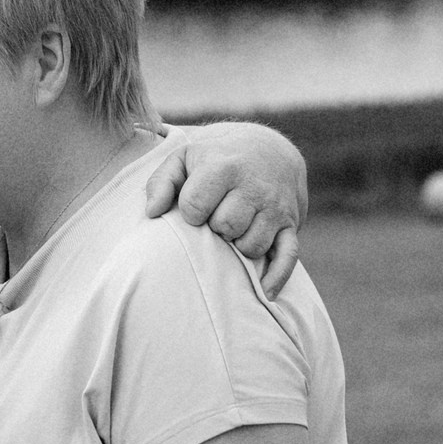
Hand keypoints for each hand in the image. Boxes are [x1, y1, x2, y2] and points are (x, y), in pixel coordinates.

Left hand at [143, 123, 308, 298]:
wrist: (268, 151)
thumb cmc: (215, 161)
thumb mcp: (183, 159)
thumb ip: (160, 183)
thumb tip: (151, 213)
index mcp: (224, 168)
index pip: (196, 206)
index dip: (189, 213)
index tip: (194, 209)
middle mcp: (254, 187)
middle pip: (225, 227)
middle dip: (215, 229)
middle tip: (215, 220)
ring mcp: (275, 208)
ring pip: (251, 245)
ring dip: (237, 246)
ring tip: (233, 231)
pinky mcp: (291, 226)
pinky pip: (288, 257)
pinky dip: (276, 277)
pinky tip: (263, 292)